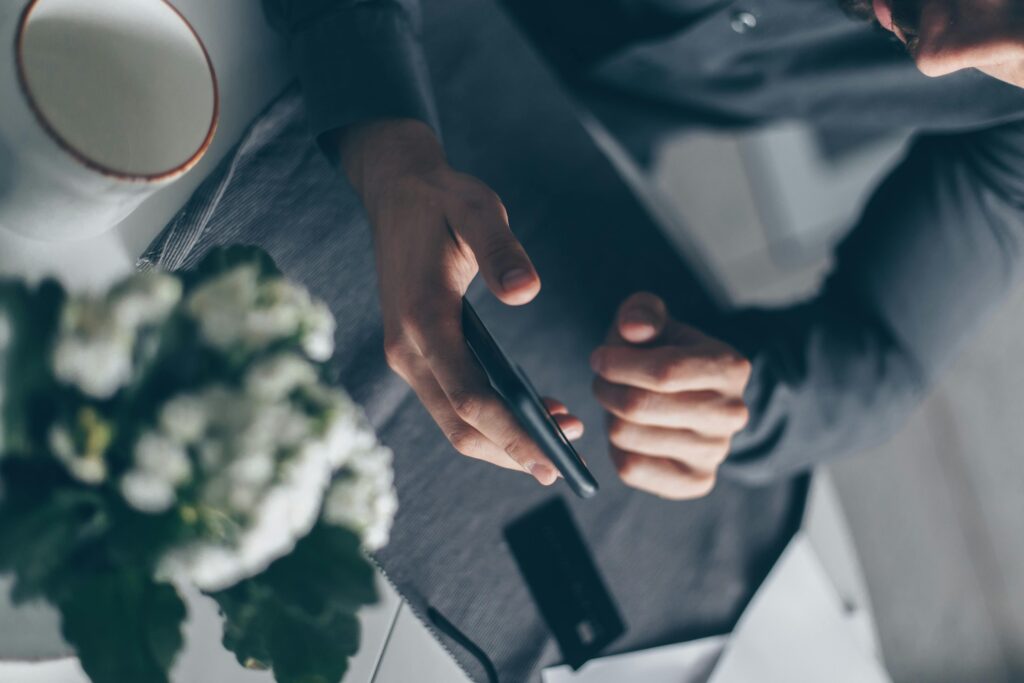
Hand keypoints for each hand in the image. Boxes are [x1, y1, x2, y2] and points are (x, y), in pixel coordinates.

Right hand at [335, 119, 580, 483]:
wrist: (397, 192)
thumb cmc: (444, 200)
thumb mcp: (478, 210)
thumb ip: (502, 251)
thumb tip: (528, 293)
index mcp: (423, 319)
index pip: (469, 398)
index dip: (512, 435)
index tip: (553, 458)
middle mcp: (408, 349)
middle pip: (461, 425)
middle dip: (514, 450)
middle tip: (568, 461)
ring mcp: (407, 355)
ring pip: (454, 422)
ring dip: (504, 440)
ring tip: (561, 438)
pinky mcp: (415, 354)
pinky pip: (452, 402)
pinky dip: (490, 421)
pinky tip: (531, 415)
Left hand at [590, 293, 750, 498]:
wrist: (690, 398)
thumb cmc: (664, 353)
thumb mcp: (655, 321)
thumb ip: (642, 312)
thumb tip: (634, 328)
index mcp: (730, 367)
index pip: (664, 371)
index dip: (617, 363)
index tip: (599, 358)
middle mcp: (731, 413)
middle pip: (639, 407)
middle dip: (605, 388)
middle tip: (602, 380)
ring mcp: (716, 452)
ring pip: (628, 436)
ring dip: (608, 416)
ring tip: (618, 403)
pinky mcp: (696, 481)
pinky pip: (631, 468)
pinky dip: (617, 448)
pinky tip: (629, 432)